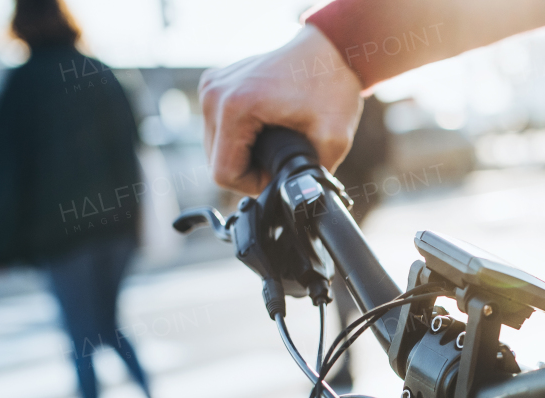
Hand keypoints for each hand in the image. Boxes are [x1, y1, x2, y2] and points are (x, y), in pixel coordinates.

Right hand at [199, 24, 363, 193]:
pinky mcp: (215, 84)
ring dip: (244, 155)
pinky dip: (241, 137)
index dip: (254, 185)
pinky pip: (219, 128)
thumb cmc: (332, 86)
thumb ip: (313, 177)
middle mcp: (214, 94)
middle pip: (216, 162)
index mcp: (234, 107)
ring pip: (216, 147)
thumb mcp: (333, 140)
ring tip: (277, 143)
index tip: (280, 174)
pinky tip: (266, 130)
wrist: (331, 50)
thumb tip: (304, 201)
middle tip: (283, 158)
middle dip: (249, 170)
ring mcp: (211, 86)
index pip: (223, 174)